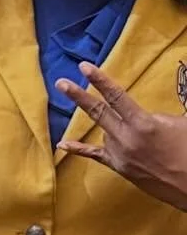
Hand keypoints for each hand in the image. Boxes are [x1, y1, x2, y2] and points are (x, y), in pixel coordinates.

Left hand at [57, 63, 186, 211]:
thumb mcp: (178, 123)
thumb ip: (155, 116)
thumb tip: (140, 115)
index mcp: (143, 124)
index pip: (117, 96)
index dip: (100, 80)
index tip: (84, 67)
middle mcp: (126, 138)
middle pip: (98, 112)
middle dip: (78, 96)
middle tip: (60, 83)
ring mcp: (120, 154)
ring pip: (105, 132)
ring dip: (115, 127)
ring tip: (145, 139)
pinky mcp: (119, 167)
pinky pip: (95, 155)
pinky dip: (78, 149)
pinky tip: (62, 144)